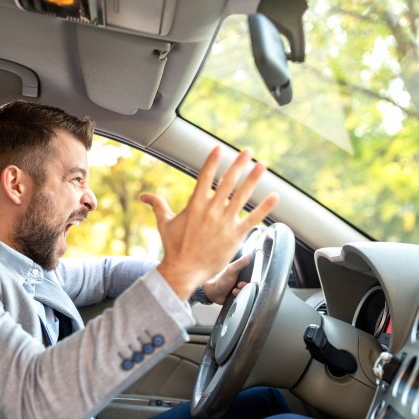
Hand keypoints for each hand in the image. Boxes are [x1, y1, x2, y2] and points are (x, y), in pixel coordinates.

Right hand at [141, 147, 278, 300]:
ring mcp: (224, 222)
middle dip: (238, 164)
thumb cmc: (173, 248)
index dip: (212, 161)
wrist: (183, 271)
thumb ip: (157, 205)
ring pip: (243, 195)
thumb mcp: (163, 223)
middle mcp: (211, 210)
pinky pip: (253, 218)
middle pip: (228, 181)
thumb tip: (143, 196)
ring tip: (262, 165)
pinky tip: (274, 197)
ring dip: (254, 178)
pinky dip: (265, 208)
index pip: (205, 176)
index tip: (218, 148)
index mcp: (194, 205)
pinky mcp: (235, 236)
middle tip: (247, 151)